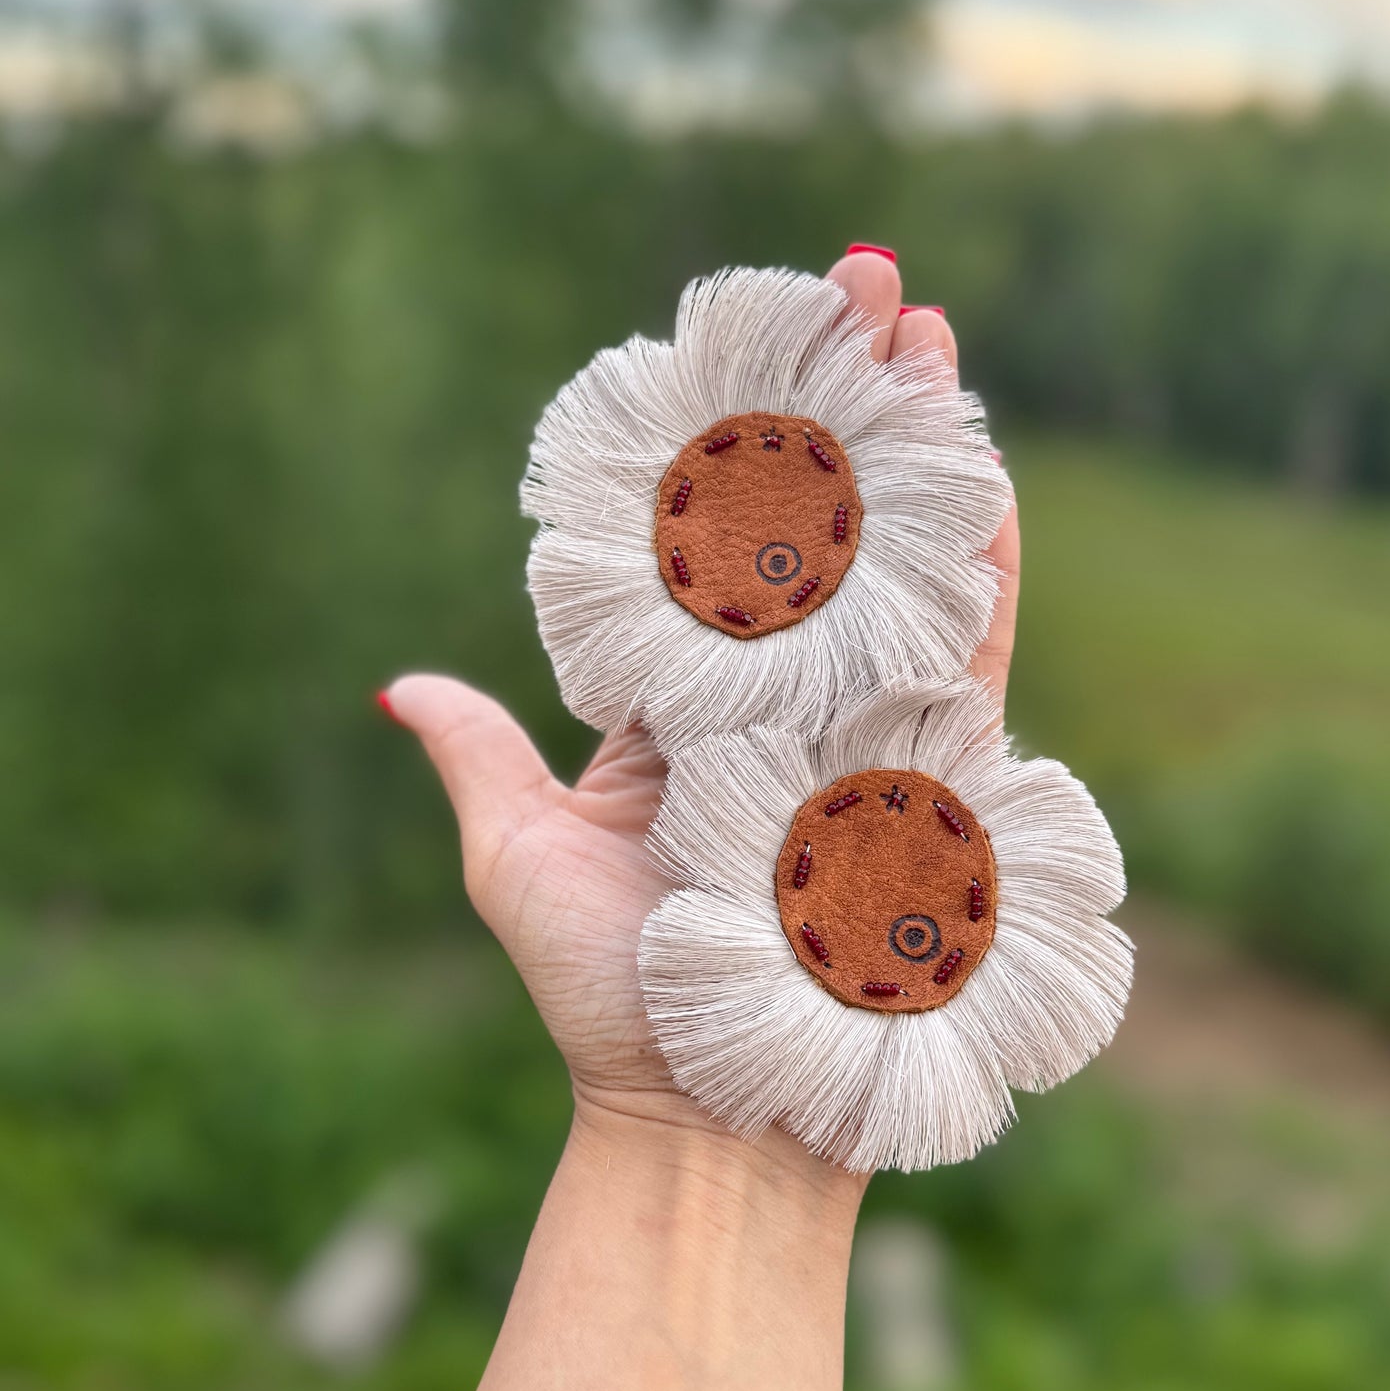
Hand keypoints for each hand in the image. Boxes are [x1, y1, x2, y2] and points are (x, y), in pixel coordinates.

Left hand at [382, 252, 1019, 1177]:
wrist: (710, 1111)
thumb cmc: (607, 1000)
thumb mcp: (519, 863)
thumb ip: (483, 760)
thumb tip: (401, 688)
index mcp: (689, 698)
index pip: (717, 534)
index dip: (736, 433)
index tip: (743, 337)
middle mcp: (783, 696)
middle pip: (827, 518)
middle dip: (849, 395)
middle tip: (868, 279)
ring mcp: (862, 725)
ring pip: (902, 557)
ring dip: (921, 440)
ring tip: (928, 325)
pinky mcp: (930, 775)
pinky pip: (963, 650)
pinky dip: (980, 556)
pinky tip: (986, 461)